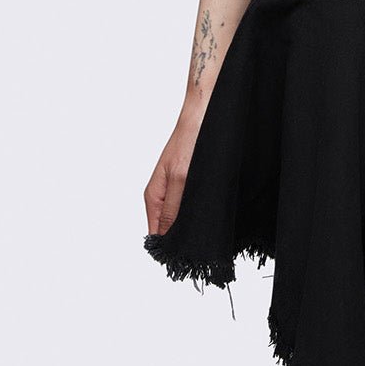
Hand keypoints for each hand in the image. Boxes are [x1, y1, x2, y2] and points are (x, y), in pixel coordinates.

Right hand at [143, 111, 203, 236]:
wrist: (204, 115)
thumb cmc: (190, 141)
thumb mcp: (181, 179)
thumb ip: (173, 210)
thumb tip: (166, 238)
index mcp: (154, 197)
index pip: (155, 234)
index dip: (169, 245)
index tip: (186, 250)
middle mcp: (162, 195)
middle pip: (167, 227)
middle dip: (183, 234)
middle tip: (201, 237)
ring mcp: (175, 188)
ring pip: (181, 216)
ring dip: (193, 220)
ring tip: (207, 220)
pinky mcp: (188, 182)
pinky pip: (190, 204)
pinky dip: (200, 208)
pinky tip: (211, 207)